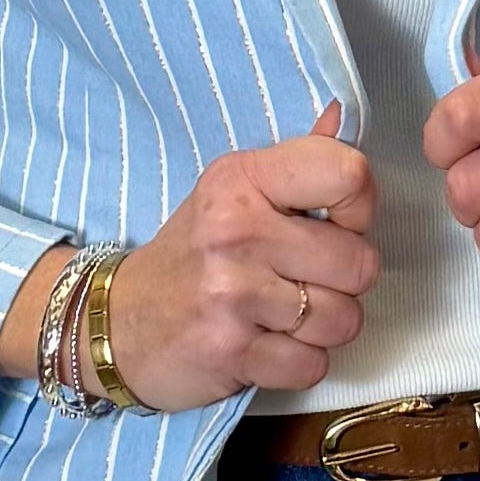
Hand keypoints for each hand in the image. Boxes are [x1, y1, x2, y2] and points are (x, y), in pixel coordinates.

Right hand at [97, 102, 380, 410]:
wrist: (119, 321)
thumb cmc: (193, 252)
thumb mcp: (234, 191)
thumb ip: (295, 160)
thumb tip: (339, 115)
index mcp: (242, 178)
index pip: (350, 174)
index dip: (359, 207)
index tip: (334, 223)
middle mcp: (237, 229)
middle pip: (360, 262)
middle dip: (344, 281)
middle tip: (304, 279)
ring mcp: (232, 293)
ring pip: (344, 319)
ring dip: (323, 326)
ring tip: (284, 314)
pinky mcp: (231, 351)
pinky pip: (314, 365)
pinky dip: (298, 363)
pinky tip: (267, 344)